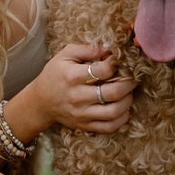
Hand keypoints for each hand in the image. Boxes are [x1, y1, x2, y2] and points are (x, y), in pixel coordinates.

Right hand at [16, 42, 135, 137]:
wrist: (40, 102)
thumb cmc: (55, 74)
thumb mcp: (66, 55)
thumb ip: (88, 49)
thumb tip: (110, 47)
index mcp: (73, 77)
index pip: (104, 70)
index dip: (117, 64)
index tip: (120, 61)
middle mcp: (78, 97)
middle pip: (113, 93)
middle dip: (130, 83)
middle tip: (133, 77)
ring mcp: (82, 114)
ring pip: (114, 112)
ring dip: (128, 101)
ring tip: (128, 92)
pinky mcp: (85, 126)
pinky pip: (110, 127)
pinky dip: (122, 119)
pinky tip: (123, 108)